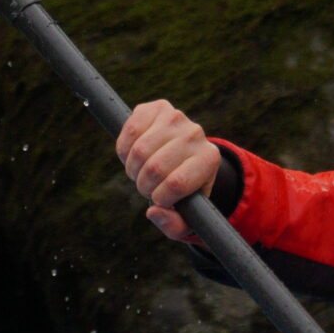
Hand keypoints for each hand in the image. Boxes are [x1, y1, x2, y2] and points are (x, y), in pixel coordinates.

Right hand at [116, 99, 219, 237]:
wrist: (185, 157)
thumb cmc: (186, 191)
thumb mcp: (187, 215)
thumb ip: (174, 225)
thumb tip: (154, 212)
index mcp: (209, 160)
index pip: (176, 183)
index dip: (160, 197)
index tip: (161, 199)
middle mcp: (196, 134)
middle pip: (155, 167)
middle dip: (144, 185)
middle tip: (148, 186)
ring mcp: (177, 117)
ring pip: (139, 150)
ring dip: (132, 168)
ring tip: (141, 171)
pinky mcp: (157, 107)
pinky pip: (129, 130)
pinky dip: (124, 149)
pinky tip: (132, 155)